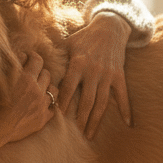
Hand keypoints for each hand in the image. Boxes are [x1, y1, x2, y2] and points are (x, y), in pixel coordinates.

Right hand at [0, 51, 53, 158]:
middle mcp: (37, 91)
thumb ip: (12, 66)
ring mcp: (42, 106)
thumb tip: (22, 56)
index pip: (38, 60)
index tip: (28, 58)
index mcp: (26, 79)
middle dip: (39, 72)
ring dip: (46, 87)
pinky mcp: (42, 119)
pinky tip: (40, 104)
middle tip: (31, 74)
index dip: (33, 56)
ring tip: (38, 89)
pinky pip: (54, 107)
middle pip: (47, 74)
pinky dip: (48, 104)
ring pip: (53, 90)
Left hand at [56, 12, 131, 138]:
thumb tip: (35, 66)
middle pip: (86, 100)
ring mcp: (107, 74)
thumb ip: (56, 57)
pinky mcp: (119, 75)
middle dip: (81, 118)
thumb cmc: (85, 37)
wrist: (110, 27)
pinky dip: (126, 109)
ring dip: (96, 120)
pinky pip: (123, 95)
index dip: (63, 102)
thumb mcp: (68, 43)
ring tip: (90, 135)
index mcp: (78, 63)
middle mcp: (93, 71)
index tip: (58, 116)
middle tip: (75, 134)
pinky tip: (128, 123)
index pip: (69, 87)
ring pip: (102, 102)